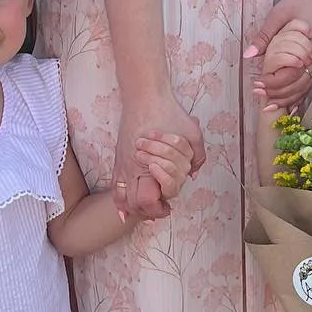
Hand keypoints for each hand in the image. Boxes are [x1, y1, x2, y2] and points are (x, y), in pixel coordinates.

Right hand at [115, 96, 203, 220]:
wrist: (145, 97)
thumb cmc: (169, 114)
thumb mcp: (192, 133)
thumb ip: (197, 156)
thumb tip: (192, 174)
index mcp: (151, 163)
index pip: (151, 198)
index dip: (159, 207)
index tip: (168, 207)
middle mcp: (133, 167)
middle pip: (135, 203)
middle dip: (146, 211)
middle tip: (158, 213)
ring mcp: (123, 163)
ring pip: (122, 197)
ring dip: (131, 209)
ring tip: (142, 214)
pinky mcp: (118, 158)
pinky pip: (114, 186)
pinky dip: (118, 200)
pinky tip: (122, 211)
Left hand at [253, 19, 311, 117]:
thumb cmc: (299, 2)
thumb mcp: (278, 15)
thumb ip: (264, 37)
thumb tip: (249, 55)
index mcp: (307, 47)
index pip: (290, 75)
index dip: (273, 83)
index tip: (257, 84)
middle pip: (298, 86)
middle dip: (278, 95)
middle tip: (260, 96)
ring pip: (305, 87)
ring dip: (288, 98)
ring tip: (270, 104)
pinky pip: (310, 82)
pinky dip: (299, 94)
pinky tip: (289, 102)